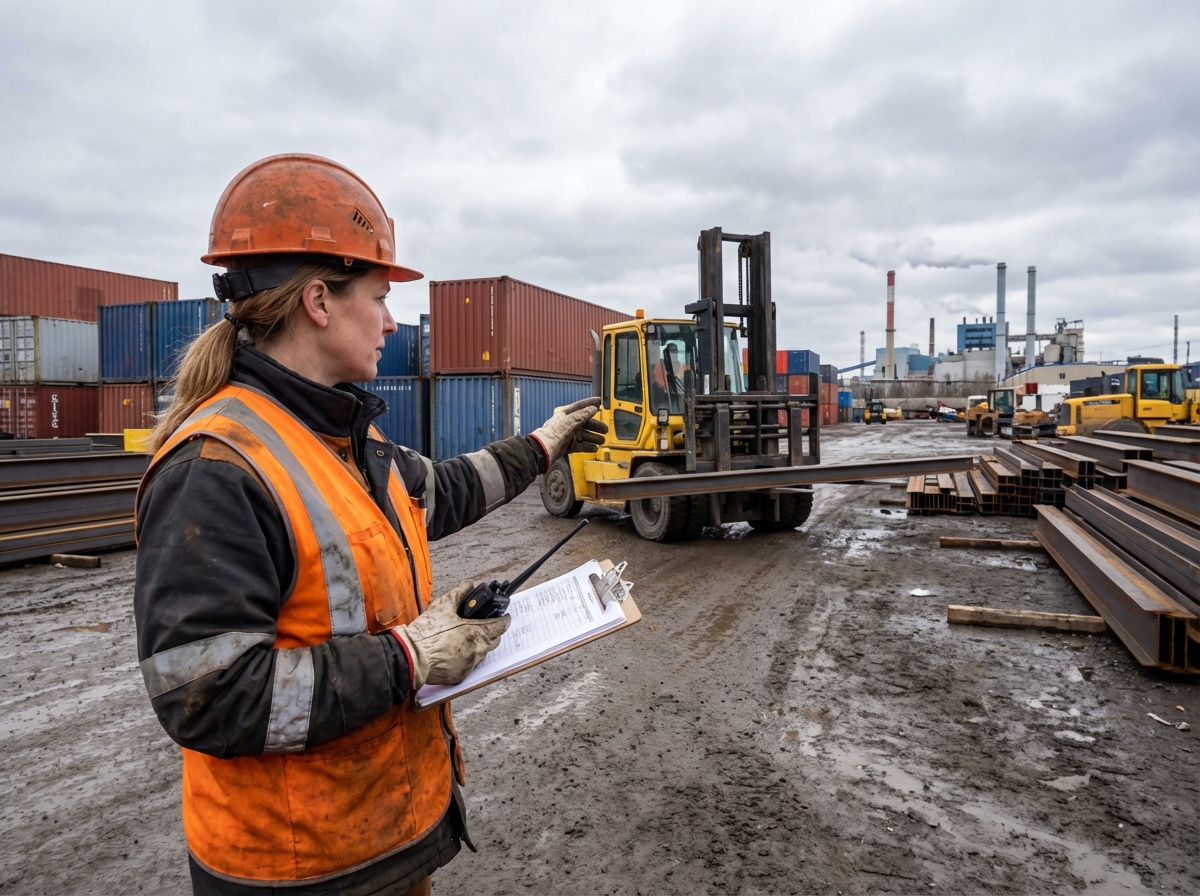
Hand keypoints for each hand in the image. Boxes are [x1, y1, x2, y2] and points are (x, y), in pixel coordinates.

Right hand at [393, 582, 510, 688]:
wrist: (412, 656)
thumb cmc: (427, 633)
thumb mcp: (443, 606)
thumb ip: (459, 593)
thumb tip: (468, 586)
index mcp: (476, 632)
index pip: (500, 625)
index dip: (504, 619)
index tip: (504, 616)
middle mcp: (477, 650)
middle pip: (495, 641)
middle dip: (493, 632)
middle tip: (485, 625)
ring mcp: (469, 665)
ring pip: (483, 654)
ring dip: (480, 645)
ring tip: (468, 637)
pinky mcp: (460, 676)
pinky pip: (470, 665)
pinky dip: (467, 657)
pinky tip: (456, 651)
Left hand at [529, 397, 607, 467]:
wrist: (545, 448)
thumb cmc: (557, 431)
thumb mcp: (572, 420)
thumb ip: (583, 414)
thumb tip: (594, 409)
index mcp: (567, 415)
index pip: (581, 406)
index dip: (590, 403)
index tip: (600, 401)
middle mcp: (568, 424)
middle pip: (585, 423)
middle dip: (596, 426)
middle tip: (606, 429)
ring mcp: (568, 436)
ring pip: (583, 435)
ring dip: (593, 437)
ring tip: (602, 440)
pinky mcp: (567, 446)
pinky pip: (579, 446)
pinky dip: (587, 446)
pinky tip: (595, 448)